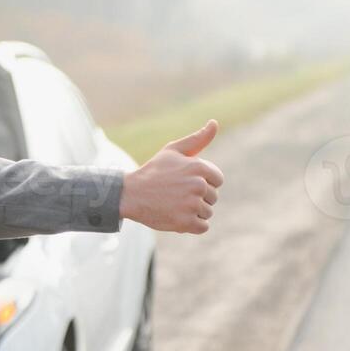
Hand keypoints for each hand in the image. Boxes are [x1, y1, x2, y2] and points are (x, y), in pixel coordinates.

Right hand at [120, 119, 223, 233]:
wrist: (131, 194)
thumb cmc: (154, 171)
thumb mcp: (173, 150)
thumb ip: (197, 139)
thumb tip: (214, 123)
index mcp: (199, 167)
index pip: (218, 180)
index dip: (203, 182)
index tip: (185, 182)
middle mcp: (198, 185)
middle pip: (213, 198)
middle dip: (198, 198)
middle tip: (176, 194)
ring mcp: (192, 205)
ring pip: (207, 213)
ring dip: (194, 212)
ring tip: (175, 205)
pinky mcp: (186, 222)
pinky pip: (202, 227)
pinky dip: (191, 225)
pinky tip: (176, 216)